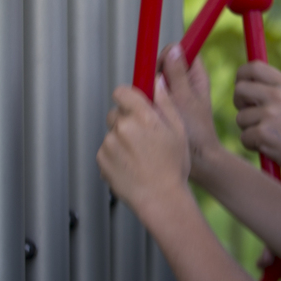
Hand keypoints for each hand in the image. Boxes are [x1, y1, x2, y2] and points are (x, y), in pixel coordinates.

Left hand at [97, 77, 190, 222]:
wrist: (161, 199)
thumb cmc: (173, 167)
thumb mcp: (178, 130)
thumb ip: (164, 103)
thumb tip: (156, 81)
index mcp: (142, 117)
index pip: (122, 92)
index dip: (127, 97)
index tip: (133, 104)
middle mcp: (122, 127)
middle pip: (116, 113)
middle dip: (126, 120)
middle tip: (143, 138)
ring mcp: (109, 144)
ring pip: (112, 133)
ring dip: (122, 140)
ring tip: (140, 157)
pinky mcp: (101, 159)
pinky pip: (107, 150)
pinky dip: (115, 156)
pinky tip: (131, 166)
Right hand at [160, 46, 222, 181]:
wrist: (197, 161)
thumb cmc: (197, 132)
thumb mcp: (185, 99)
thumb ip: (178, 74)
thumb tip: (174, 48)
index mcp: (195, 77)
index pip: (179, 51)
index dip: (167, 56)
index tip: (160, 72)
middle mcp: (184, 84)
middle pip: (162, 67)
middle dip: (154, 78)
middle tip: (155, 96)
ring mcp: (173, 97)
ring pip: (154, 84)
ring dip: (149, 94)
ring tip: (153, 110)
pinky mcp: (163, 110)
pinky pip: (150, 100)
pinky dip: (147, 106)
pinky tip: (148, 118)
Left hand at [233, 62, 280, 177]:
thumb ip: (275, 88)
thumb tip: (247, 81)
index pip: (253, 68)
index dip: (241, 76)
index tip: (240, 85)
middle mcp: (277, 95)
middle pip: (240, 90)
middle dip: (239, 102)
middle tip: (249, 113)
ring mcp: (269, 114)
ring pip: (240, 118)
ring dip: (249, 129)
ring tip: (268, 135)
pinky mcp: (263, 134)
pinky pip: (244, 138)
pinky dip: (252, 145)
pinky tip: (269, 146)